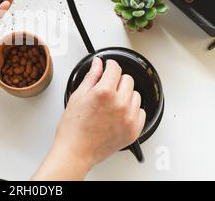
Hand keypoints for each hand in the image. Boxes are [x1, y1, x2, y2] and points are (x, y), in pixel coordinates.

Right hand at [32, 58, 145, 180]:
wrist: (76, 151)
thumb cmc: (73, 127)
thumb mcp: (78, 95)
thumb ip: (91, 76)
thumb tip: (98, 64)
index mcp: (105, 92)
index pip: (115, 68)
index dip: (109, 65)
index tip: (108, 66)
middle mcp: (120, 104)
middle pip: (127, 79)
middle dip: (117, 80)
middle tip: (106, 88)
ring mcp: (129, 118)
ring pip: (136, 95)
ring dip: (126, 95)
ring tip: (111, 104)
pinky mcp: (134, 130)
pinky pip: (141, 112)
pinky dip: (132, 110)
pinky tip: (118, 114)